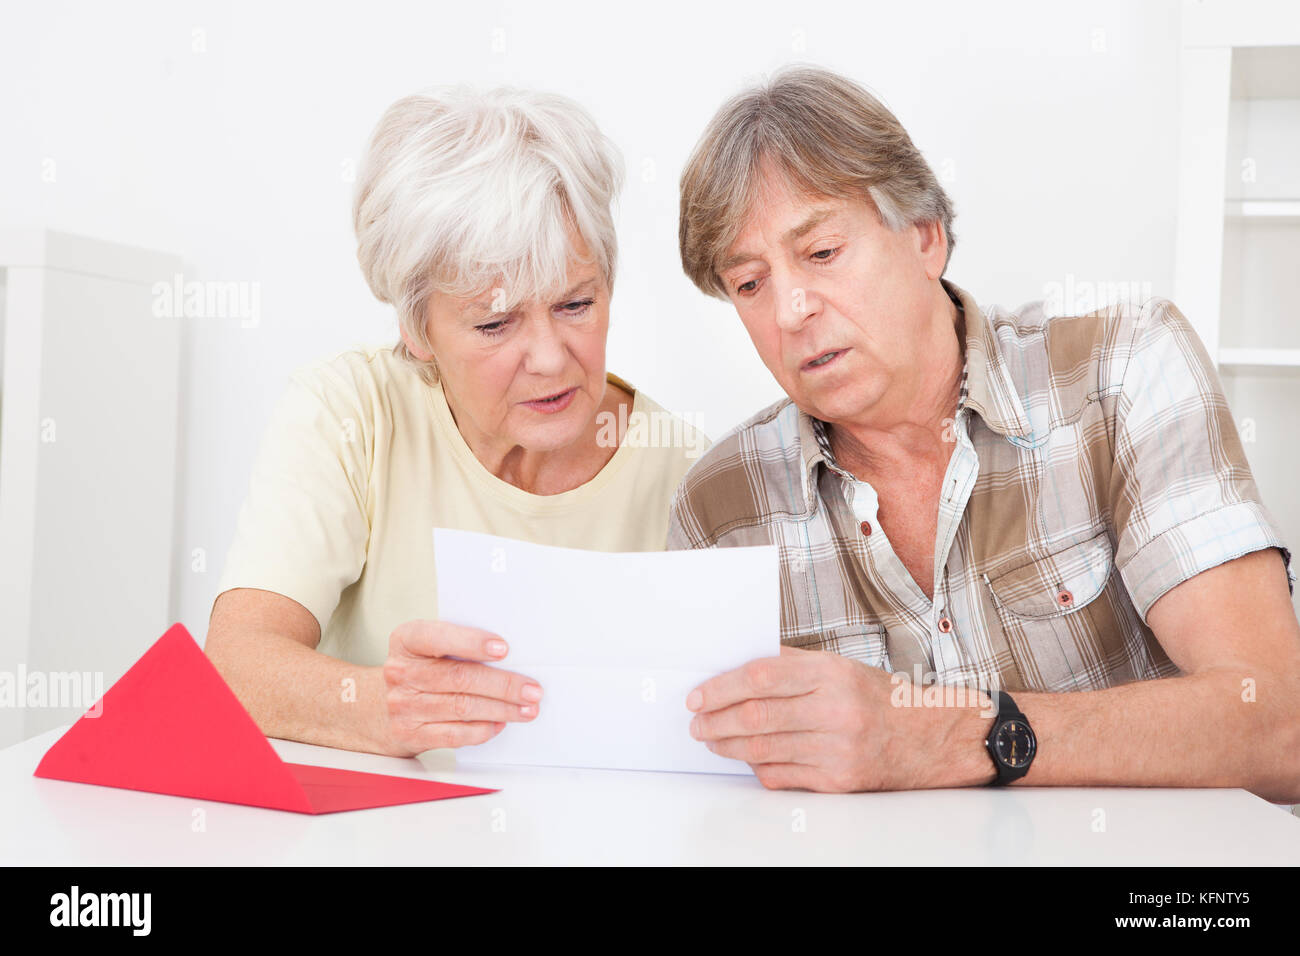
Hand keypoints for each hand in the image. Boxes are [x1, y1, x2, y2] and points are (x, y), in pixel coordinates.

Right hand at [382, 619, 541, 755]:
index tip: (503, 649)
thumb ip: (457, 645)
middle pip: (460, 678)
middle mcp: (401, 672)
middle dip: (503, 685)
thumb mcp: (425, 648)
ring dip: (501, 709)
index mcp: (406, 641)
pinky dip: (482, 730)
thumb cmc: (415, 670)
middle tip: (532, 690)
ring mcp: (403, 705)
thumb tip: (509, 657)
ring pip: (462, 707)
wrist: (372, 707)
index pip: (437, 637)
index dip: (471, 642)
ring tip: (526, 709)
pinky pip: (454, 734)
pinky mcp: (411, 734)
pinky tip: (499, 724)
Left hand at [686, 645, 900, 791]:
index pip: (761, 677)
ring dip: (728, 746)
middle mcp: (835, 710)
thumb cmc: (880, 698)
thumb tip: (736, 666)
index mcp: (831, 674)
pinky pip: (782, 776)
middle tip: (697, 723)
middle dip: (716, 721)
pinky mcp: (839, 780)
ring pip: (763, 749)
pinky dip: (757, 768)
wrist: (930, 736)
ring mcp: (837, 748)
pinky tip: (747, 759)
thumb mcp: (839, 666)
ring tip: (712, 739)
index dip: (721, 687)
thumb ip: (790, 664)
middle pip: (757, 716)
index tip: (698, 696)